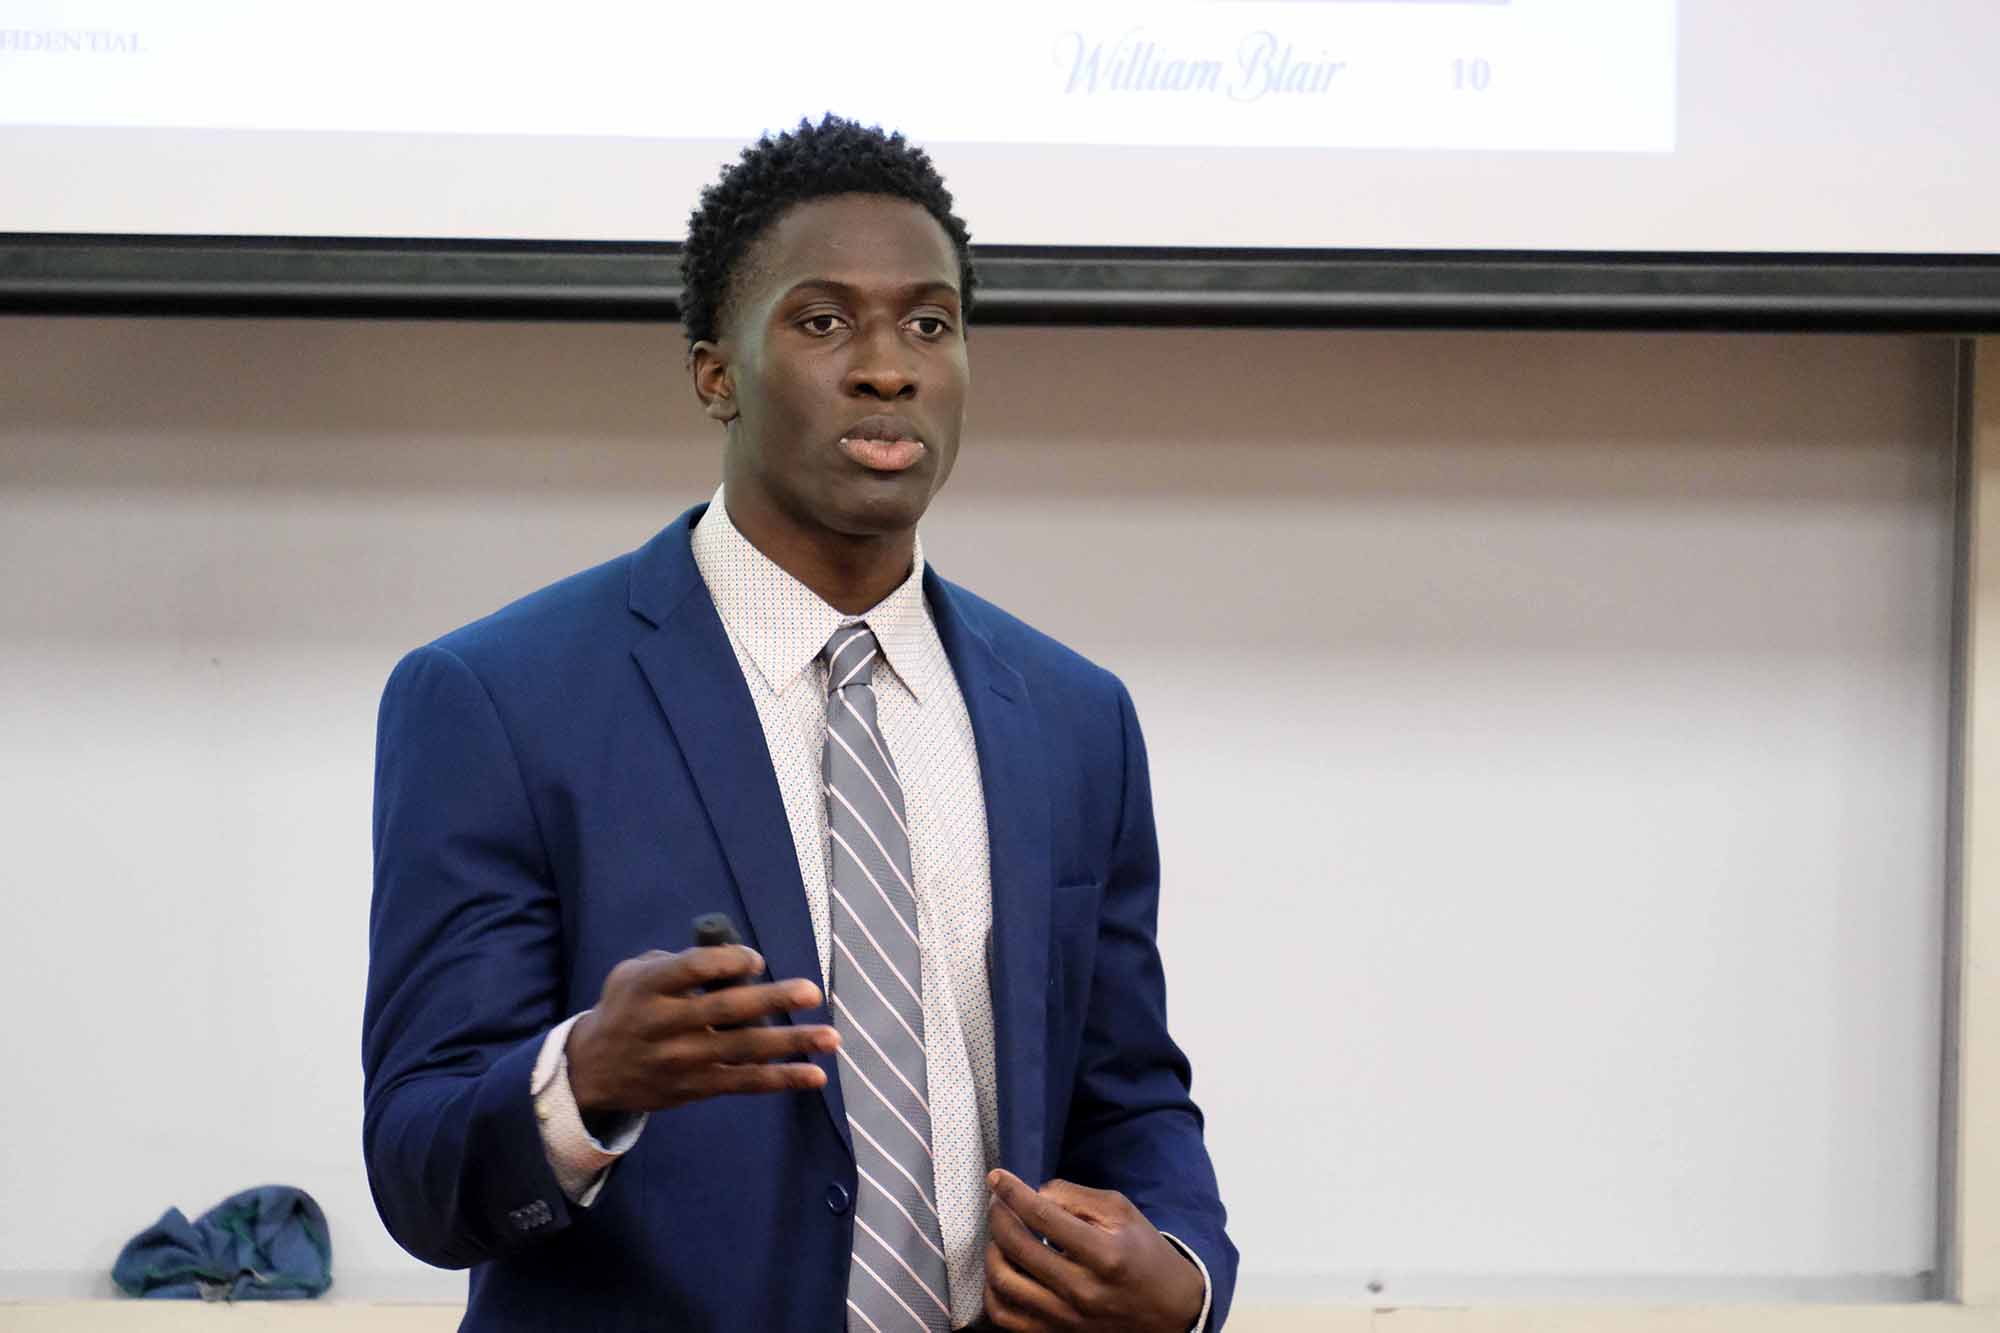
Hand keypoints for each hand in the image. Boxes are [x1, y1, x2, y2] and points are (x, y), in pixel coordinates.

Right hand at [565, 946, 837, 1115]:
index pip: (692, 969)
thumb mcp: (634, 974)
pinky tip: (816, 1075)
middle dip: (772, 1000)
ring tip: (831, 1037)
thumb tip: (734, 959)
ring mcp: (683, 1061)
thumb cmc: (626, 1007)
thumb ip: (678, 963)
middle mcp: (665, 1025)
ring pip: (744, 1050)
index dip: (728, 962)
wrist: (593, 1070)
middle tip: (811, 991)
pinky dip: (782, 1079)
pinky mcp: (697, 1087)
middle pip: (726, 1011)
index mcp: (649, 988)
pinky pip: (745, 1083)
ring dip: (791, 1043)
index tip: (756, 961)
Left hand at [982, 1169, 1204, 1331]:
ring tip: (1001, 1236)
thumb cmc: (1145, 1253)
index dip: (1012, 1192)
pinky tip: (1002, 1269)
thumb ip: (1076, 1197)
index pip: (1042, 1216)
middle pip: (1017, 1247)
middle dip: (999, 1215)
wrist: (1171, 1311)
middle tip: (998, 1202)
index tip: (996, 1177)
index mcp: (1103, 1254)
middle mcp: (1082, 1289)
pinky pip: (1005, 1316)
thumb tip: (1034, 1195)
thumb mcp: (1122, 1212)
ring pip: (1004, 1282)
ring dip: (993, 1250)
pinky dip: (993, 1290)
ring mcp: (1066, 1318)